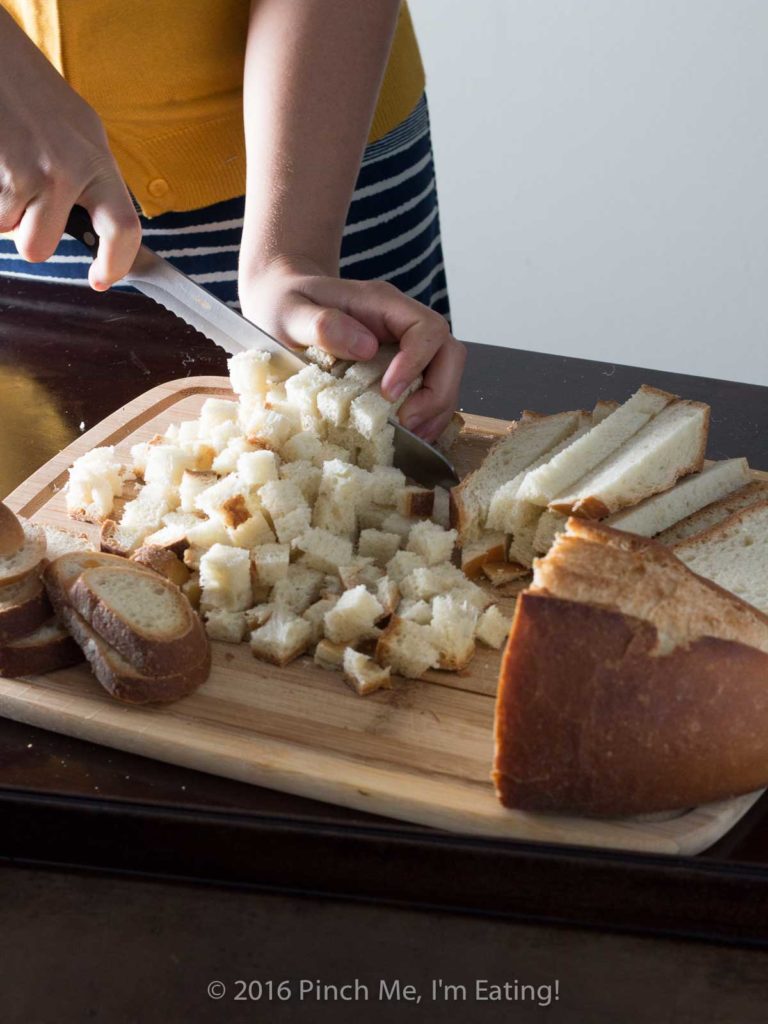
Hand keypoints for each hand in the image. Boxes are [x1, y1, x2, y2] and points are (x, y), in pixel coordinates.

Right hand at [0, 9, 139, 288]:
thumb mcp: (82, 133)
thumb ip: (94, 181)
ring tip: (7, 170)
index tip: (101, 280)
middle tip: (24, 204)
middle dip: (25, 235)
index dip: (116, 264)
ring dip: (2, 210)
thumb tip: (107, 233)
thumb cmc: (35, 94)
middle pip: (40, 248)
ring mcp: (26, 171)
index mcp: (97, 162)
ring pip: (6, 230)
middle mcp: (66, 170)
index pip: (124, 229)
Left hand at [240, 257, 465, 441]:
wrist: (282, 303)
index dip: (417, 362)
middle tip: (408, 423)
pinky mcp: (401, 369)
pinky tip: (410, 436)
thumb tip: (366, 347)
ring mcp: (405, 347)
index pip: (426, 328)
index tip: (390, 392)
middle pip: (449, 353)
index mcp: (383, 304)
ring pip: (446, 375)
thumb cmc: (285, 304)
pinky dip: (427, 415)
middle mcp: (402, 324)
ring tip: (412, 437)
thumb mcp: (290, 311)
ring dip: (436, 409)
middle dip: (437, 393)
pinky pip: (430, 390)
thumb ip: (322, 324)